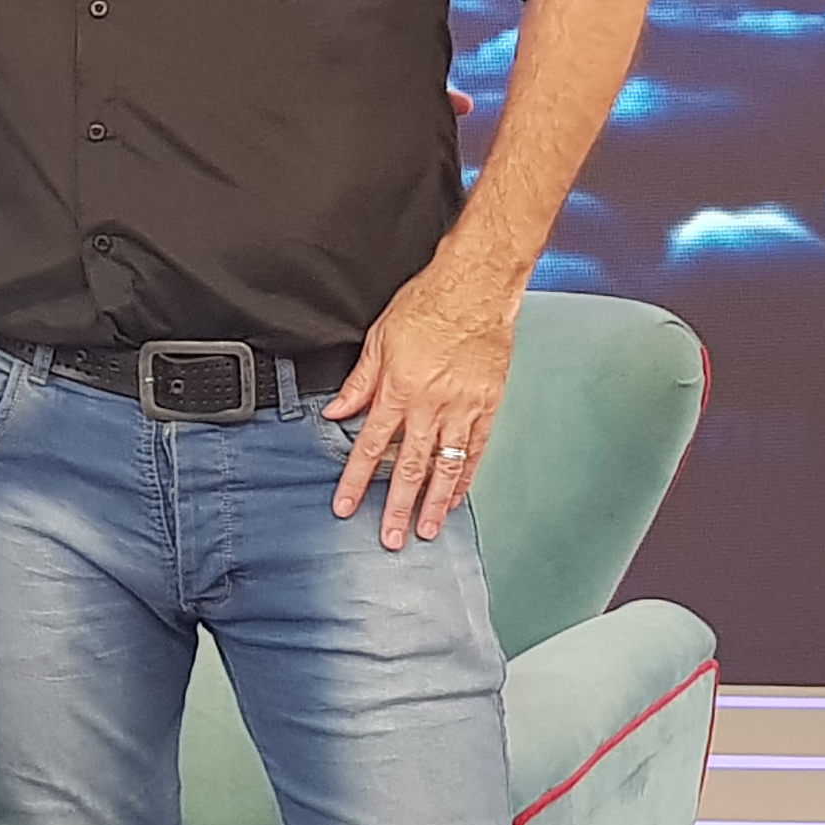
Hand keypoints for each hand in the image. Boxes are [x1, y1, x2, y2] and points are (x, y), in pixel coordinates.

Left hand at [321, 257, 516, 547]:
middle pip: (409, 467)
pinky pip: (475, 450)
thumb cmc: (427, 306)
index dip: (354, 480)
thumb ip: (359, 382)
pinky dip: (465, 478)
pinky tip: (456, 498)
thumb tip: (337, 411)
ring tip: (424, 530)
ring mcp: (462, 408)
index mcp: (398, 391)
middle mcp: (430, 406)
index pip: (369, 447)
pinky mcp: (487, 405)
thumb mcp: (378, 340)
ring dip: (433, 502)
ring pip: (445, 466)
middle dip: (396, 506)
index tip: (344, 507)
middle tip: (389, 537)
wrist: (474, 288)